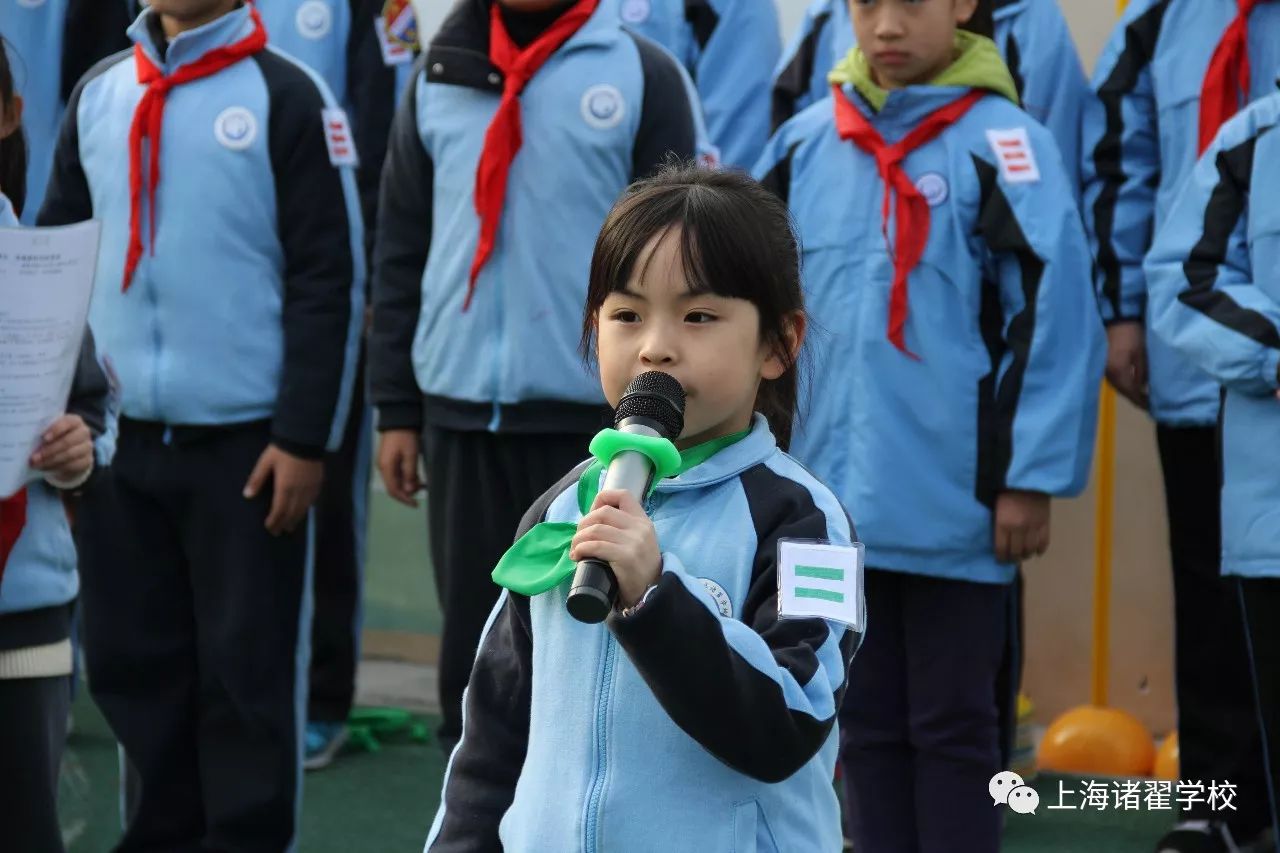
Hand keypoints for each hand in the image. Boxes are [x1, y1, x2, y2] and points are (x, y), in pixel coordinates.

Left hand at [30, 415, 93, 483]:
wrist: (71, 451)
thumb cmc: (56, 437)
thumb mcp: (51, 431)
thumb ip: (45, 432)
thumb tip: (29, 440)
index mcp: (75, 421)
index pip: (68, 422)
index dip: (56, 430)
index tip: (44, 438)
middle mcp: (84, 432)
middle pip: (67, 441)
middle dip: (49, 450)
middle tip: (34, 457)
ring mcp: (87, 447)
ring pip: (69, 455)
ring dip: (51, 460)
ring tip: (37, 464)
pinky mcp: (87, 461)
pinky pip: (72, 465)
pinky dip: (57, 467)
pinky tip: (45, 468)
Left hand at [243, 444, 323, 534]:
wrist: (304, 438)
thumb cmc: (282, 450)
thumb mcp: (265, 463)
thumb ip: (257, 479)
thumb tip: (247, 495)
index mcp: (284, 488)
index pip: (279, 511)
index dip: (274, 521)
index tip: (269, 528)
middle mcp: (298, 492)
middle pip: (292, 513)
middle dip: (284, 524)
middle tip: (278, 532)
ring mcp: (310, 489)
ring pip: (303, 509)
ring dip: (296, 519)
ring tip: (290, 526)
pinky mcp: (317, 483)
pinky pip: (312, 501)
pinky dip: (306, 509)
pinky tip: (303, 510)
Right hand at [377, 429, 421, 506]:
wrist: (399, 419)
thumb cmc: (405, 435)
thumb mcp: (411, 455)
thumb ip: (410, 473)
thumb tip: (408, 491)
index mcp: (386, 467)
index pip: (393, 490)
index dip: (404, 499)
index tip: (415, 504)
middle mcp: (383, 467)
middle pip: (394, 487)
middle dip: (408, 492)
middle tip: (422, 490)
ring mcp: (386, 463)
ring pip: (397, 481)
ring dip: (409, 484)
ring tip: (422, 483)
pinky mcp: (390, 459)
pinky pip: (398, 474)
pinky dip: (407, 477)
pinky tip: (417, 477)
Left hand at [570, 489, 660, 609]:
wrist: (652, 594)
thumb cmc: (639, 570)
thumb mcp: (639, 542)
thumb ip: (625, 529)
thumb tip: (593, 522)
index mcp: (642, 521)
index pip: (622, 495)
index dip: (601, 499)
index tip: (591, 517)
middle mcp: (640, 528)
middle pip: (603, 512)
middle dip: (583, 524)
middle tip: (577, 539)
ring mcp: (634, 542)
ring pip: (596, 529)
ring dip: (578, 539)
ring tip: (575, 549)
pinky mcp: (627, 557)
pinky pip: (597, 546)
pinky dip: (581, 549)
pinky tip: (578, 556)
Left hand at [994, 490, 1049, 563]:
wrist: (1028, 477)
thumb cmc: (1007, 489)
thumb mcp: (996, 507)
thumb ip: (998, 523)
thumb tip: (1000, 540)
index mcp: (1003, 523)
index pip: (1001, 548)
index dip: (1001, 557)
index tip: (1000, 560)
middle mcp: (1018, 528)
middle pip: (1016, 552)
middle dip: (1013, 558)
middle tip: (1011, 559)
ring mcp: (1033, 526)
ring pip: (1030, 549)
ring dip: (1026, 555)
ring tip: (1023, 556)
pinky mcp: (1045, 523)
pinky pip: (1044, 542)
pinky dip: (1040, 549)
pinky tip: (1036, 552)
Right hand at [1105, 322, 1148, 409]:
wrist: (1116, 318)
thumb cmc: (1131, 334)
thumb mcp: (1141, 353)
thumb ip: (1143, 372)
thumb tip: (1144, 386)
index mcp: (1119, 372)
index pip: (1131, 393)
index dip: (1141, 401)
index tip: (1153, 408)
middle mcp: (1109, 374)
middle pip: (1123, 391)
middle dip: (1135, 398)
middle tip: (1149, 403)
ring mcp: (1105, 369)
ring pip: (1119, 386)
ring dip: (1130, 391)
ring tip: (1142, 395)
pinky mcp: (1105, 364)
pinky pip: (1116, 379)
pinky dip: (1125, 383)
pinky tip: (1132, 383)